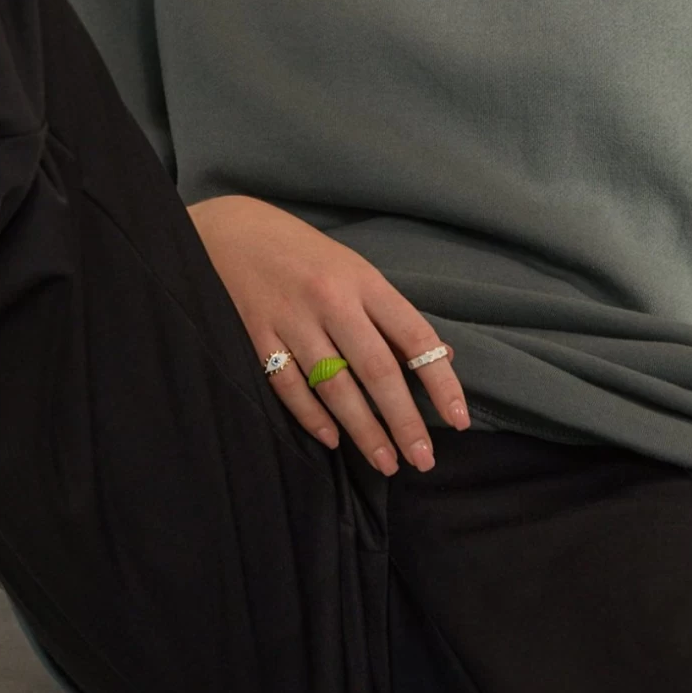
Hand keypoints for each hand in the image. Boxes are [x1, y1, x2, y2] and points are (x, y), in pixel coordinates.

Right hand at [186, 193, 471, 474]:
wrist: (232, 231)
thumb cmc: (304, 253)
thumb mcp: (355, 269)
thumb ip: (391, 314)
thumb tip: (439, 356)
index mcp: (364, 281)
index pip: (414, 337)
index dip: (441, 381)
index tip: (459, 419)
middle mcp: (331, 300)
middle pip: (377, 371)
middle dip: (404, 421)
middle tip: (423, 459)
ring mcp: (292, 319)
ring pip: (335, 387)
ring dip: (363, 430)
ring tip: (386, 462)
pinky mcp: (257, 334)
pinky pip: (289, 386)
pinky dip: (312, 417)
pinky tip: (333, 439)